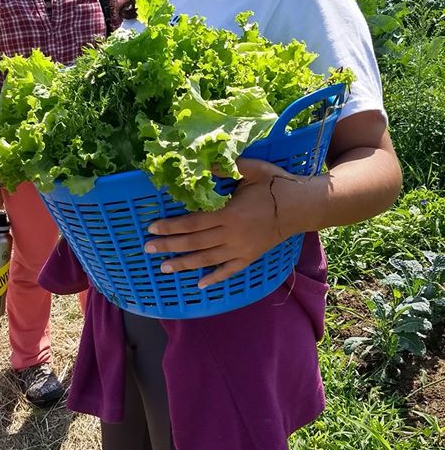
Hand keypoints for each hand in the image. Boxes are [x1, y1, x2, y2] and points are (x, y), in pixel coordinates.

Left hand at [144, 159, 316, 287]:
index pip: (193, 222)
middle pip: (194, 243)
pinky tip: (199, 285)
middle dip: (169, 246)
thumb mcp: (251, 170)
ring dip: (184, 264)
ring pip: (207, 260)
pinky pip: (229, 271)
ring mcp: (240, 250)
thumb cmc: (276, 185)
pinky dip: (214, 278)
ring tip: (164, 268)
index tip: (152, 228)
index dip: (171, 226)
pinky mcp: (249, 257)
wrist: (301, 207)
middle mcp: (231, 236)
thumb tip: (205, 164)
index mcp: (229, 214)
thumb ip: (227, 168)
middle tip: (148, 248)